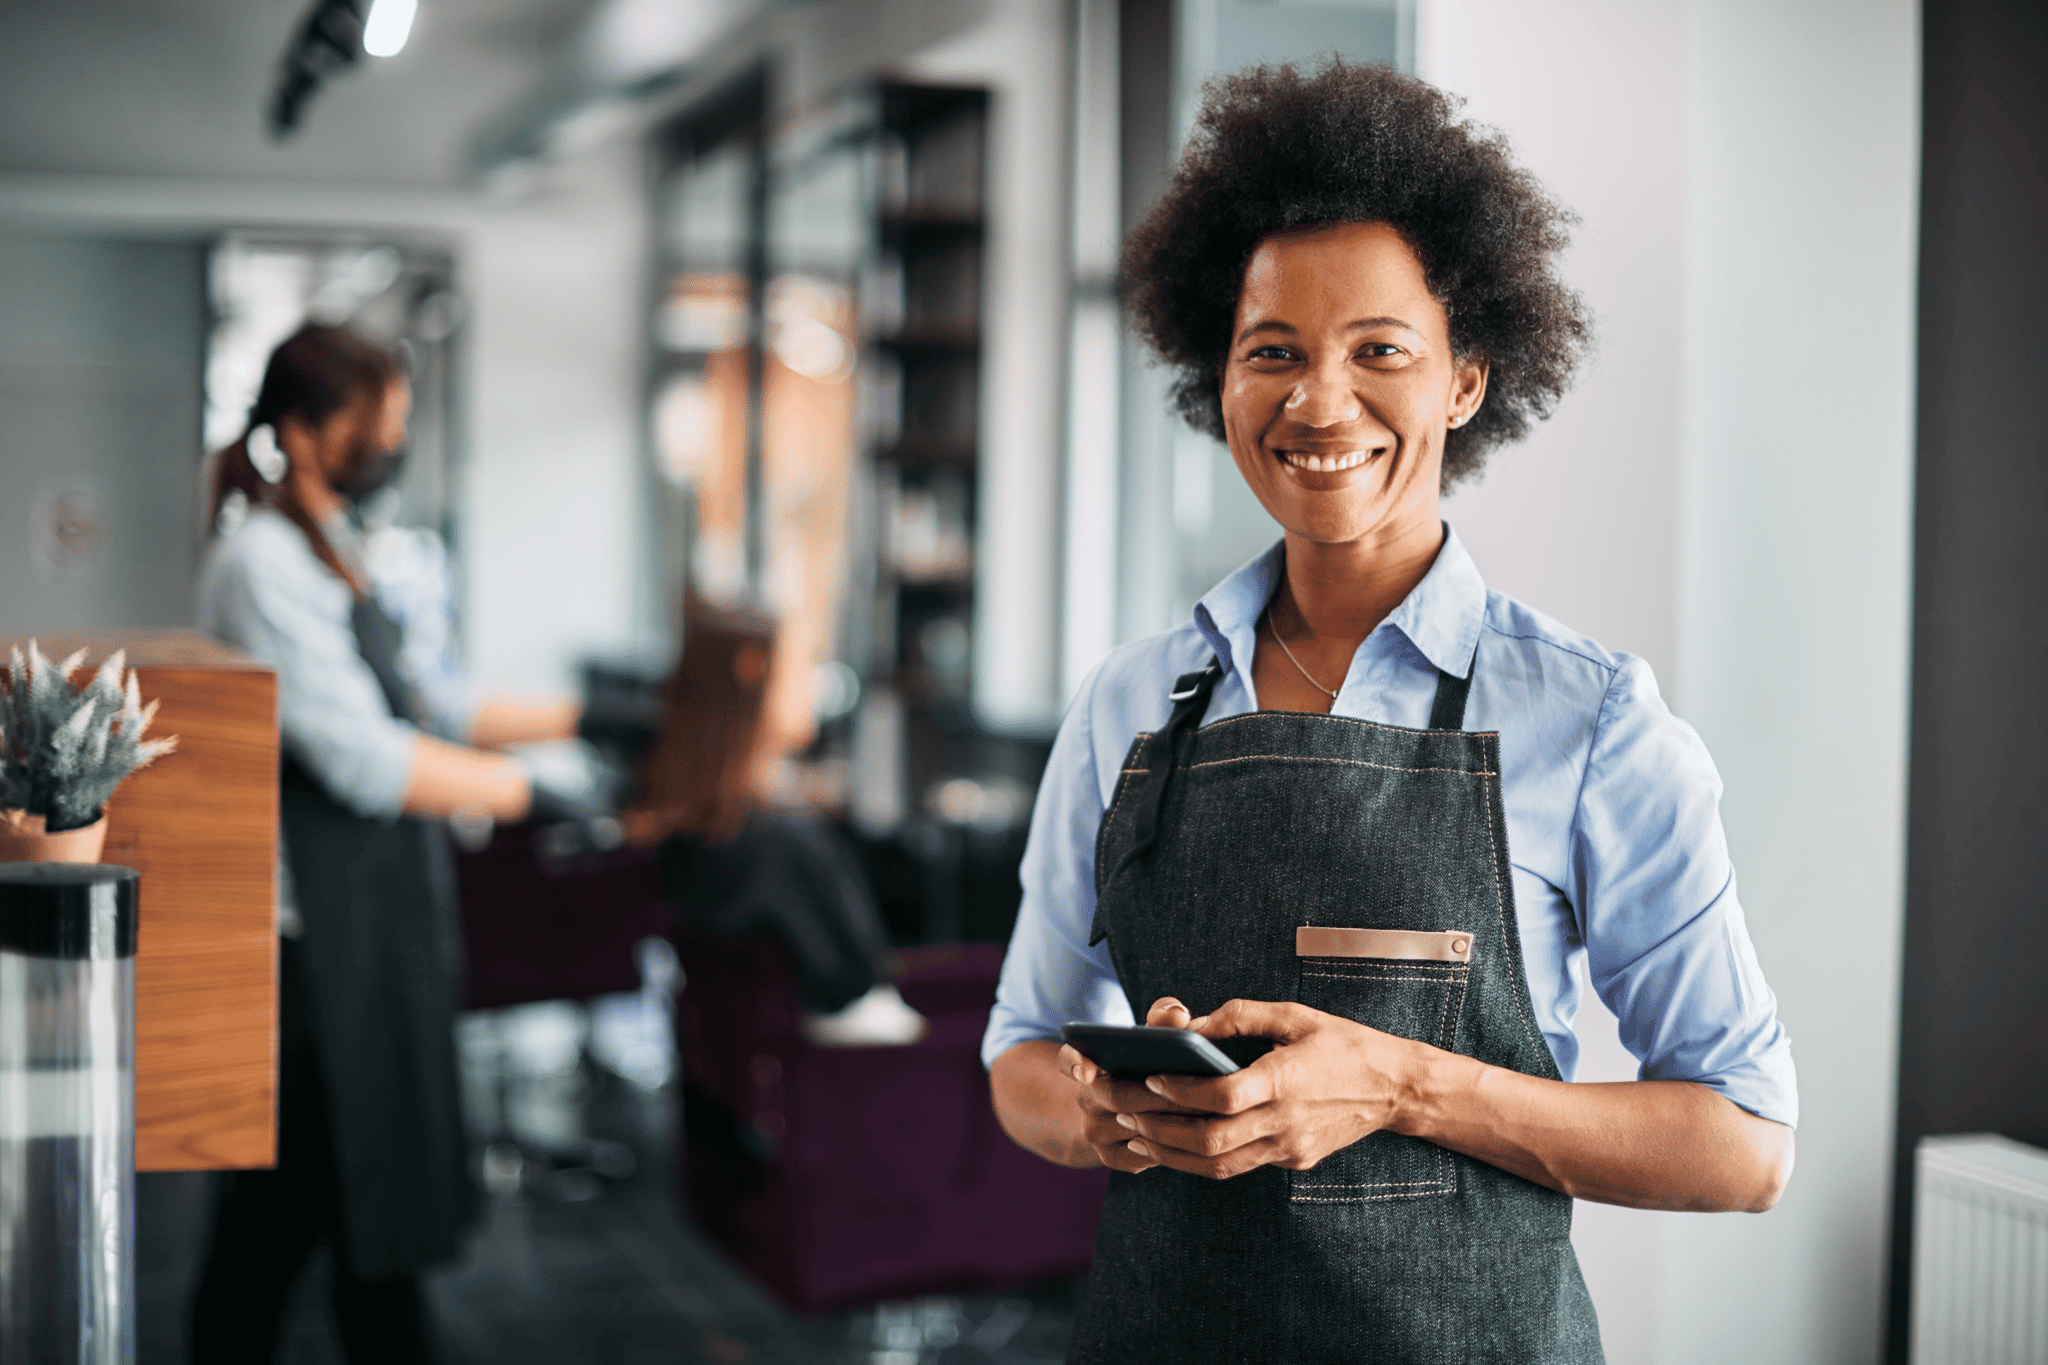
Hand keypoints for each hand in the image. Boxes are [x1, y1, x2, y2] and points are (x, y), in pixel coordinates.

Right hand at [1055, 998, 1219, 1172]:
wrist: (1113, 1113)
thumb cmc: (1138, 1067)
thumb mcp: (1145, 1040)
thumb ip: (1161, 1020)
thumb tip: (1179, 1015)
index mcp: (1086, 1064)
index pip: (1069, 1060)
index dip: (1074, 1064)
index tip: (1085, 1071)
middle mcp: (1084, 1100)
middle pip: (1119, 1097)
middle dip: (1163, 1095)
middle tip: (1205, 1091)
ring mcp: (1095, 1133)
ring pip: (1135, 1129)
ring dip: (1175, 1121)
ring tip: (1213, 1111)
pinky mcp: (1112, 1158)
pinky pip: (1145, 1155)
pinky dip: (1174, 1144)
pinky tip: (1202, 1135)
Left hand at [1115, 997, 1424, 1180]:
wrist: (1395, 1088)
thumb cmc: (1342, 1043)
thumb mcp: (1294, 1015)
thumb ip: (1240, 1017)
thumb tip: (1191, 1027)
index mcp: (1286, 1080)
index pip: (1223, 1096)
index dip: (1181, 1090)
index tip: (1150, 1076)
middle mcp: (1285, 1121)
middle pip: (1210, 1139)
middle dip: (1160, 1129)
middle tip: (1124, 1112)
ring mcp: (1289, 1147)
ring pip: (1218, 1165)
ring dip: (1171, 1153)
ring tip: (1136, 1135)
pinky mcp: (1292, 1160)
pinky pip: (1236, 1167)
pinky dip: (1199, 1161)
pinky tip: (1172, 1147)